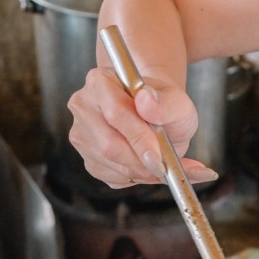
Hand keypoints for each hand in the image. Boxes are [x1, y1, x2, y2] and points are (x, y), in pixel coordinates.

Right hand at [66, 67, 217, 187]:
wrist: (157, 118)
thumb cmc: (164, 107)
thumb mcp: (177, 102)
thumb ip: (166, 103)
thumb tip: (147, 101)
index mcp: (101, 81)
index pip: (116, 113)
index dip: (138, 138)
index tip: (159, 157)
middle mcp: (84, 106)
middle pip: (109, 144)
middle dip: (141, 162)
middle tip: (164, 168)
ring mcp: (82, 134)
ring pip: (110, 163)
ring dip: (140, 171)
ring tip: (161, 164)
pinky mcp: (87, 158)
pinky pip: (111, 176)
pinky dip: (135, 177)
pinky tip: (146, 166)